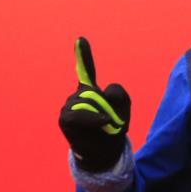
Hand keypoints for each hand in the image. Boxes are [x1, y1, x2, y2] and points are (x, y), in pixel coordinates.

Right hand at [58, 37, 130, 171]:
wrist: (104, 152)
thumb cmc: (113, 128)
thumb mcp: (125, 109)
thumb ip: (119, 95)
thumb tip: (101, 94)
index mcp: (91, 90)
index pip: (86, 70)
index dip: (83, 55)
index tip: (81, 39)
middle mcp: (77, 95)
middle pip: (95, 92)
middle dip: (109, 107)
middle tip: (111, 122)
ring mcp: (69, 106)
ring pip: (90, 102)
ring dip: (103, 116)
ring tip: (103, 127)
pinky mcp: (65, 118)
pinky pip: (81, 114)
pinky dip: (94, 119)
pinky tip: (103, 122)